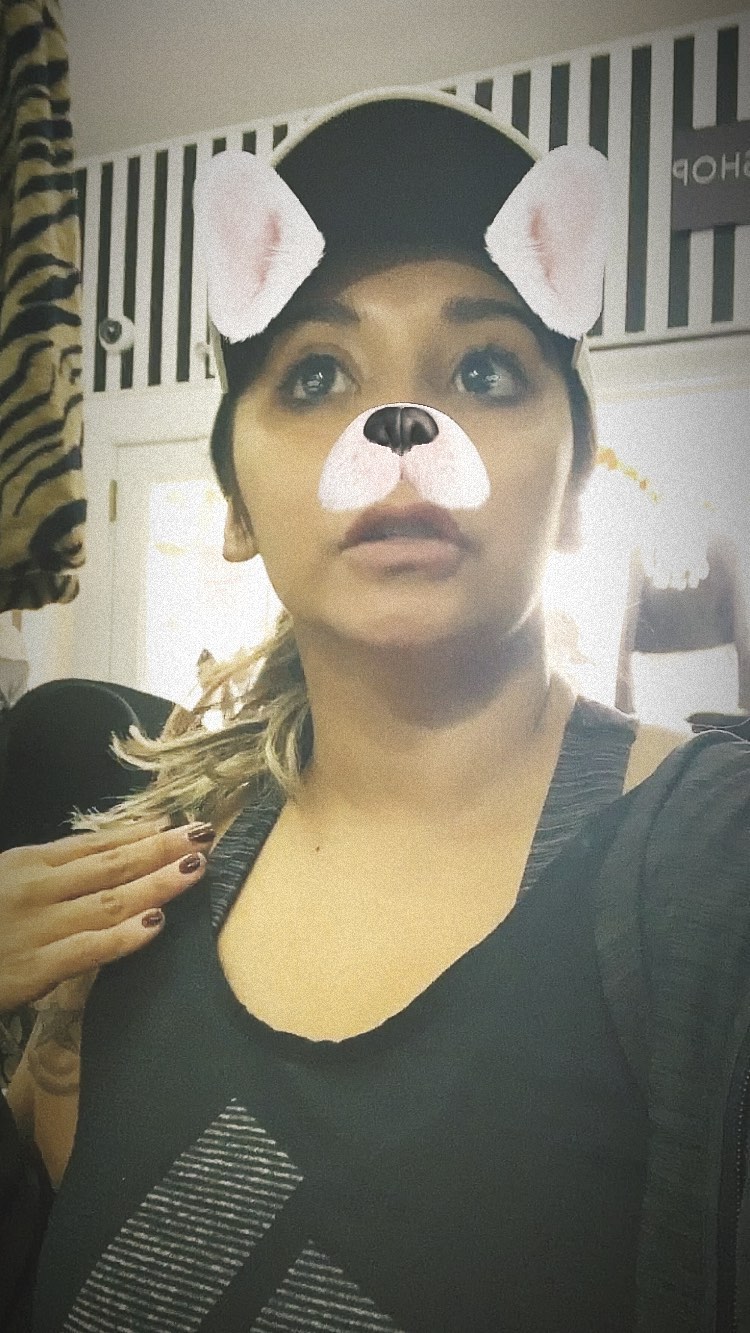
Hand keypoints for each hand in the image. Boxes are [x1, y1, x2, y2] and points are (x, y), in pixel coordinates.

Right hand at [0, 820, 213, 1012]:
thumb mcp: (10, 881)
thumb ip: (57, 868)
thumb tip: (114, 851)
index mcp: (30, 862)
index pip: (96, 843)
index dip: (142, 832)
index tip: (178, 822)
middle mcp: (37, 888)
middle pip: (112, 864)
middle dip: (161, 848)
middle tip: (203, 835)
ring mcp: (38, 927)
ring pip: (110, 900)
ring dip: (157, 882)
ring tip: (195, 867)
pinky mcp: (36, 967)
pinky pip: (89, 949)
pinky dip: (125, 937)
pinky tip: (156, 925)